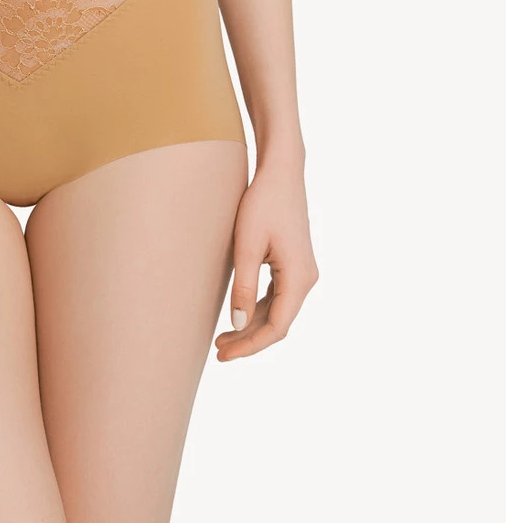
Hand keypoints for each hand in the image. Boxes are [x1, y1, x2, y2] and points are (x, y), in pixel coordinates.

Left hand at [215, 161, 317, 360]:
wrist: (281, 172)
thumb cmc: (262, 203)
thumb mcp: (247, 246)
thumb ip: (243, 287)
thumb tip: (237, 325)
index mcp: (299, 278)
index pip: (276, 327)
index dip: (250, 345)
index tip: (224, 354)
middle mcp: (306, 279)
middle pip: (277, 322)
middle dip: (248, 338)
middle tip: (218, 351)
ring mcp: (302, 271)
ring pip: (276, 310)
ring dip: (251, 324)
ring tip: (222, 336)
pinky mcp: (293, 263)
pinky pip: (277, 295)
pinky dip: (257, 307)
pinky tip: (238, 313)